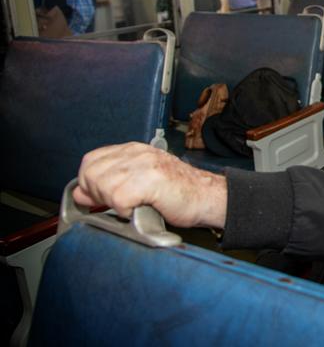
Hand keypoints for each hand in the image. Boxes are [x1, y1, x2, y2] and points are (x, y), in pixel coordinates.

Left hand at [74, 142, 227, 228]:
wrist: (207, 197)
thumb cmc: (178, 193)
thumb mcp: (139, 184)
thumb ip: (109, 185)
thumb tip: (80, 194)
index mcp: (133, 150)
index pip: (90, 161)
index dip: (90, 183)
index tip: (102, 198)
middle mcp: (136, 152)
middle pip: (91, 174)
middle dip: (99, 195)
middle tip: (121, 204)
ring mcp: (143, 164)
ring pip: (103, 187)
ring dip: (115, 204)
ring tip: (135, 205)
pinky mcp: (150, 180)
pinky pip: (119, 199)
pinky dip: (127, 211)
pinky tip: (142, 208)